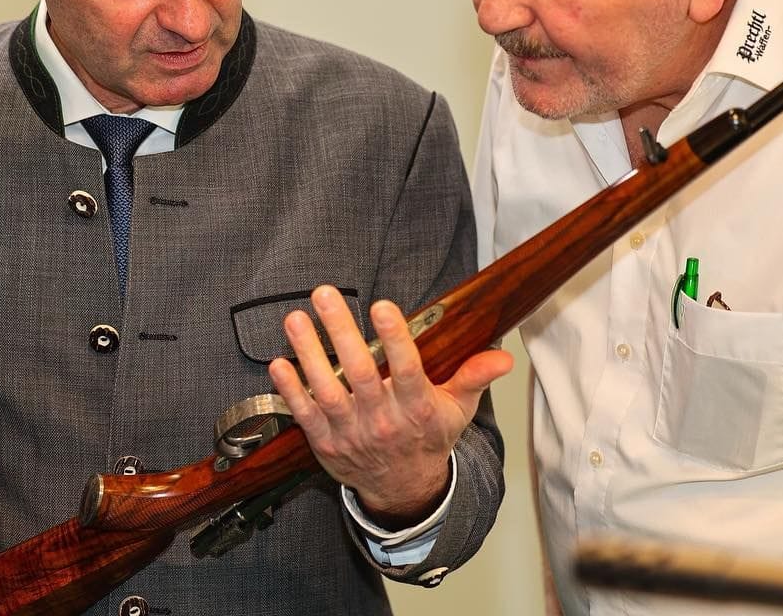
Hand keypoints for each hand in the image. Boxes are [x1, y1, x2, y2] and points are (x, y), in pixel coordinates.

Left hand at [269, 285, 512, 527]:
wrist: (403, 489)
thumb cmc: (428, 438)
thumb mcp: (457, 410)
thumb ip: (474, 377)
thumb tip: (503, 357)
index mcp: (416, 409)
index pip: (407, 370)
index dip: (395, 338)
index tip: (383, 306)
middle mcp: (382, 420)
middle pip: (360, 372)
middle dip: (341, 331)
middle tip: (324, 294)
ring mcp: (351, 432)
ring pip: (327, 390)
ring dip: (309, 353)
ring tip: (296, 318)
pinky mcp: (325, 442)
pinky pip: (305, 413)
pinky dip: (290, 390)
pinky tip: (279, 362)